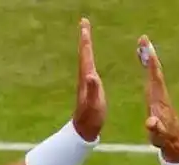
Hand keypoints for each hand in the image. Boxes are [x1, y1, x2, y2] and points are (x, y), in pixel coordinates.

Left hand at [71, 18, 105, 141]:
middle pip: (84, 52)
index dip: (86, 39)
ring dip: (86, 45)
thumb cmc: (91, 117)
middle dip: (84, 37)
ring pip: (85, 57)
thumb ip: (93, 89)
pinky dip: (89, 55)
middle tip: (84, 22)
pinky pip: (89, 64)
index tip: (84, 25)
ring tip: (86, 34)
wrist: (85, 128)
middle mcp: (85, 76)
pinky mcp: (89, 85)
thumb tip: (91, 75)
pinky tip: (90, 56)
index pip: (86, 54)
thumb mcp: (94, 103)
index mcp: (87, 77)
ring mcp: (86, 80)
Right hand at [138, 35, 178, 162]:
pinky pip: (152, 78)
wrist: (175, 143)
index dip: (151, 62)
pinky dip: (148, 67)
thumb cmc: (165, 140)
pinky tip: (144, 62)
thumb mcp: (158, 136)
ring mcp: (160, 95)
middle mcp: (160, 93)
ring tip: (142, 45)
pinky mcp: (158, 98)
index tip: (146, 48)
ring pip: (154, 72)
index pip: (155, 77)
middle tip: (143, 38)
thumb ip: (155, 129)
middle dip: (149, 54)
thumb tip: (150, 122)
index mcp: (159, 99)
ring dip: (148, 58)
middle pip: (155, 70)